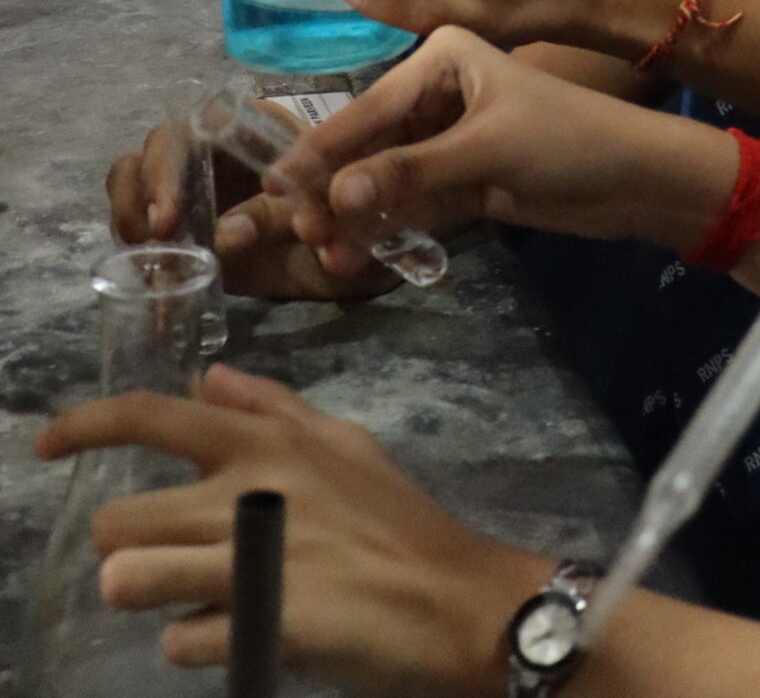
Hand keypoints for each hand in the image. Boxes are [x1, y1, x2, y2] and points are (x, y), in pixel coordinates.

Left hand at [35, 363, 550, 694]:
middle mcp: (246, 492)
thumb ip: (273, 407)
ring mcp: (248, 561)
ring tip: (189, 598)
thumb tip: (210, 376)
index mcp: (266, 443)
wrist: (452, 600)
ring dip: (149, 595)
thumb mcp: (344, 442)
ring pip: (132, 581)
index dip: (87, 425)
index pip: (154, 416)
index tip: (47, 443)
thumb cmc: (397, 518)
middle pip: (121, 521)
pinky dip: (201, 644)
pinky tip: (240, 633)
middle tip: (167, 559)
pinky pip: (179, 643)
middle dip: (130, 547)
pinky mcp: (256, 628)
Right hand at [106, 110, 397, 299]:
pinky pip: (141, 223)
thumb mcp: (326, 216)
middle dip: (144, 190)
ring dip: (132, 214)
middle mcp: (217, 150)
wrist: (360, 257)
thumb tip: (228, 233)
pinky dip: (134, 245)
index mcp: (254, 128)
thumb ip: (282, 218)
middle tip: (159, 237)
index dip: (172, 162)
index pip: (195, 123)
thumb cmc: (348, 218)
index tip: (171, 215)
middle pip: (155, 147)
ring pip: (135, 179)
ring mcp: (195, 187)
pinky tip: (154, 274)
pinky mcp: (184, 227)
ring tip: (152, 257)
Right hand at [271, 25, 736, 261]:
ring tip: (325, 255)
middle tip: (295, 232)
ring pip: (380, 177)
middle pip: (366, 144)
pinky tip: (352, 254)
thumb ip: (409, 174)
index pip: (368, 107)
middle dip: (330, 189)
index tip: (275, 188)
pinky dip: (380, 225)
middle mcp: (437, 89)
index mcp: (443, 55)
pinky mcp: (461, 178)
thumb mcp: (487, 151)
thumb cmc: (568, 140)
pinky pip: (405, 201)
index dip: (321, 151)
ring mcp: (448, 136)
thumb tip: (333, 196)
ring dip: (352, 214)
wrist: (637, 178)